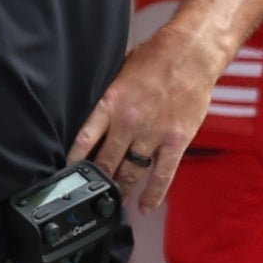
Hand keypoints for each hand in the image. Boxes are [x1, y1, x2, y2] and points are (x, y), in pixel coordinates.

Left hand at [70, 23, 221, 215]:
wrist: (192, 54)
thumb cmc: (157, 57)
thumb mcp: (121, 70)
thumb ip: (110, 95)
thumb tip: (94, 110)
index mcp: (111, 103)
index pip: (84, 140)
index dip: (74, 162)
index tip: (69, 174)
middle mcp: (128, 123)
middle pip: (106, 162)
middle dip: (97, 182)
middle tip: (91, 195)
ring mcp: (153, 135)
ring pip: (131, 173)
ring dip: (120, 190)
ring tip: (112, 203)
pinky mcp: (175, 142)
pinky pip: (161, 176)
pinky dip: (152, 195)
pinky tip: (144, 208)